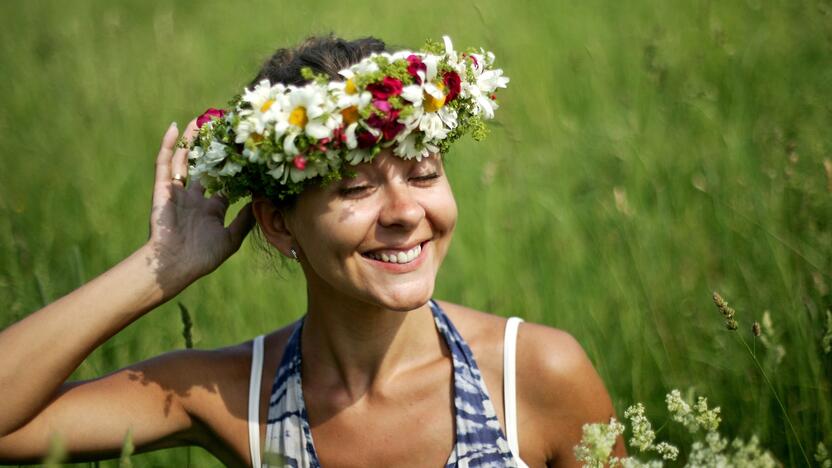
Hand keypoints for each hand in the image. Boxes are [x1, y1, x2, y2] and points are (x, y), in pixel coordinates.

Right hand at [145, 120, 254, 291]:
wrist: (174, 266)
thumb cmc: (202, 257)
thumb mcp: (231, 239)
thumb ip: (245, 220)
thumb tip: (261, 200)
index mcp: (210, 209)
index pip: (225, 182)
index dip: (234, 167)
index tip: (247, 151)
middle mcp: (195, 198)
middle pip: (205, 166)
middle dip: (214, 149)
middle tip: (225, 128)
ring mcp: (178, 192)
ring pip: (185, 159)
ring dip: (192, 140)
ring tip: (202, 119)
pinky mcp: (163, 189)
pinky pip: (165, 163)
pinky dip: (169, 144)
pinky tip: (177, 127)